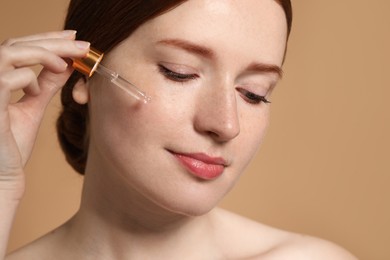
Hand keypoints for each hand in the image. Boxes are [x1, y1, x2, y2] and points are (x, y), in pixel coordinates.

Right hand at [0, 30, 88, 199]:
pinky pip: (7, 80)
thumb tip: (67, 64)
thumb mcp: (33, 105)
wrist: (2, 175)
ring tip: (65, 63)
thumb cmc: (12, 143)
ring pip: (9, 53)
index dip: (46, 38)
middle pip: (15, 44)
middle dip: (51, 42)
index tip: (73, 37)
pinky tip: (36, 91)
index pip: (18, 46)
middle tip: (81, 43)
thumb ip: (47, 83)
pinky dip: (28, 80)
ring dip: (42, 54)